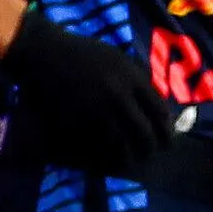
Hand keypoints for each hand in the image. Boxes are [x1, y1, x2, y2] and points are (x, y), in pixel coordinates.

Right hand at [0, 11, 165, 174]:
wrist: (44, 51)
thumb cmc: (84, 53)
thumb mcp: (119, 59)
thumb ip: (139, 82)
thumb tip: (158, 108)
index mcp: (131, 78)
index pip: (159, 111)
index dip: (167, 130)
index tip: (168, 140)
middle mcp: (117, 95)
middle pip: (143, 131)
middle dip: (151, 147)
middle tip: (151, 154)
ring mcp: (95, 108)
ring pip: (121, 142)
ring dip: (128, 155)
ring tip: (131, 160)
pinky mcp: (73, 119)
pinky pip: (94, 142)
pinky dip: (103, 152)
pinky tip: (107, 157)